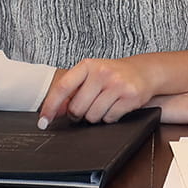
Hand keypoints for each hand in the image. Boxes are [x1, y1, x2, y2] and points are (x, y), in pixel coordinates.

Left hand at [40, 58, 159, 126]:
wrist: (144, 71)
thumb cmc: (112, 75)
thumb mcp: (90, 76)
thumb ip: (71, 91)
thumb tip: (51, 112)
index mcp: (87, 65)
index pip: (63, 87)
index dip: (50, 106)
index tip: (43, 122)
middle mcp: (101, 72)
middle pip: (77, 108)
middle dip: (78, 115)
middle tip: (85, 109)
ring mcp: (117, 84)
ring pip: (93, 116)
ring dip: (95, 117)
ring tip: (103, 105)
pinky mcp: (130, 96)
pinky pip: (109, 118)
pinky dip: (109, 118)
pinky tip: (115, 107)